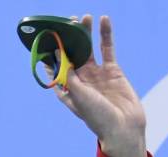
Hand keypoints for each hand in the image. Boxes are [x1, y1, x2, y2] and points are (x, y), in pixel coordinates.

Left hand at [48, 15, 147, 156]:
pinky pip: (108, 49)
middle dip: (68, 40)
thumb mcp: (79, 96)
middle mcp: (81, 81)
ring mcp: (97, 75)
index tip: (44, 41)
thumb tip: (58, 55)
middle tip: (65, 23)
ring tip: (83, 18)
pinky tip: (104, 20)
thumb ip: (69, 75)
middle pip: (72, 55)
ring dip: (86, 34)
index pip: (55, 70)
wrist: (123, 127)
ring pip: (89, 49)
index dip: (50, 56)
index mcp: (68, 91)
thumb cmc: (97, 117)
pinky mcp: (113, 71)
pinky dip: (106, 35)